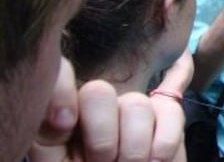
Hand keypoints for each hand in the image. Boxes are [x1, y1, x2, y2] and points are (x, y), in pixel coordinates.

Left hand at [29, 58, 185, 161]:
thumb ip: (48, 139)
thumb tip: (62, 116)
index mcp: (66, 118)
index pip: (59, 78)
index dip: (61, 91)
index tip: (64, 125)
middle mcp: (99, 108)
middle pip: (98, 91)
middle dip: (102, 137)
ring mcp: (134, 110)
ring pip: (135, 104)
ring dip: (134, 148)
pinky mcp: (167, 116)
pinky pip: (171, 110)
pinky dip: (166, 134)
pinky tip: (158, 150)